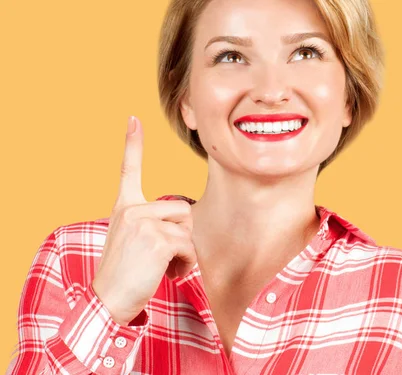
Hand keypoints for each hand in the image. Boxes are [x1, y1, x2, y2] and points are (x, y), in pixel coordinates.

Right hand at [91, 116, 196, 325]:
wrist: (108, 301)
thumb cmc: (125, 275)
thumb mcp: (132, 241)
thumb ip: (152, 224)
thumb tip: (184, 218)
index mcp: (124, 207)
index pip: (128, 170)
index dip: (132, 144)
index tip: (133, 119)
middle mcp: (131, 210)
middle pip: (182, 210)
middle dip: (182, 236)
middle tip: (165, 258)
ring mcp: (142, 222)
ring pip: (188, 228)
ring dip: (185, 252)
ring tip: (165, 267)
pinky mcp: (156, 239)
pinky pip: (189, 246)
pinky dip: (186, 264)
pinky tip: (167, 274)